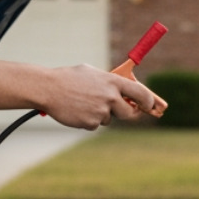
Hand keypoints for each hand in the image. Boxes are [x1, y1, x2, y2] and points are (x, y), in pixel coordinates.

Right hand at [39, 65, 167, 129]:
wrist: (48, 89)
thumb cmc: (70, 78)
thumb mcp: (93, 74)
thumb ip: (110, 82)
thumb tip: (124, 90)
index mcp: (113, 82)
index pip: (140, 93)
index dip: (148, 101)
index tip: (150, 105)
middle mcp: (110, 97)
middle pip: (129, 113)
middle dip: (125, 113)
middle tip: (118, 110)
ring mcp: (101, 111)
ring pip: (108, 119)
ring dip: (100, 114)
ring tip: (84, 102)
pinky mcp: (91, 123)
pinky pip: (95, 125)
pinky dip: (88, 120)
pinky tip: (77, 110)